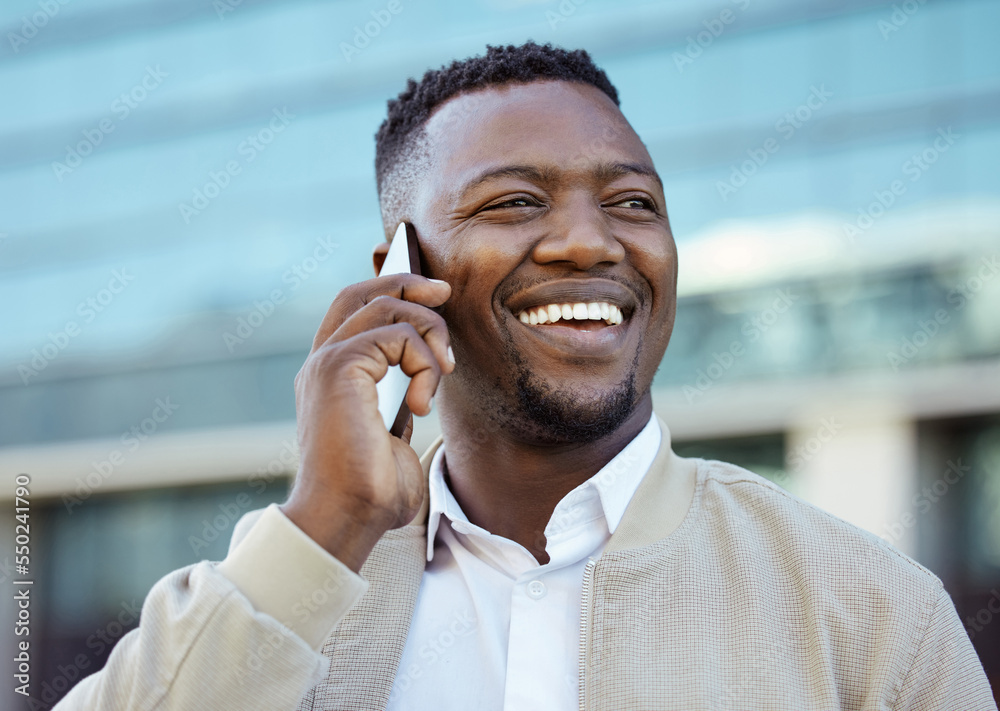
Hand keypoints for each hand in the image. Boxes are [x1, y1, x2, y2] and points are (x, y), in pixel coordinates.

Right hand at [280, 274, 452, 571]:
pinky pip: (396, 335)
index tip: (433, 292)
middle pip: (361, 293)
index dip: (392, 290)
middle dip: (407, 282)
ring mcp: (327, 362)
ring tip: (441, 372)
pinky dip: (422, 363)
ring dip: (428, 331)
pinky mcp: (339, 367)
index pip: (354, 311)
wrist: (347, 517)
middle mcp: (322, 363)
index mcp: (332, 377)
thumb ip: (400, 404)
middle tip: (444, 291)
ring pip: (386, 308)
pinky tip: (420, 403)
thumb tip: (419, 385)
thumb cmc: (371, 492)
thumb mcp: (393, 438)